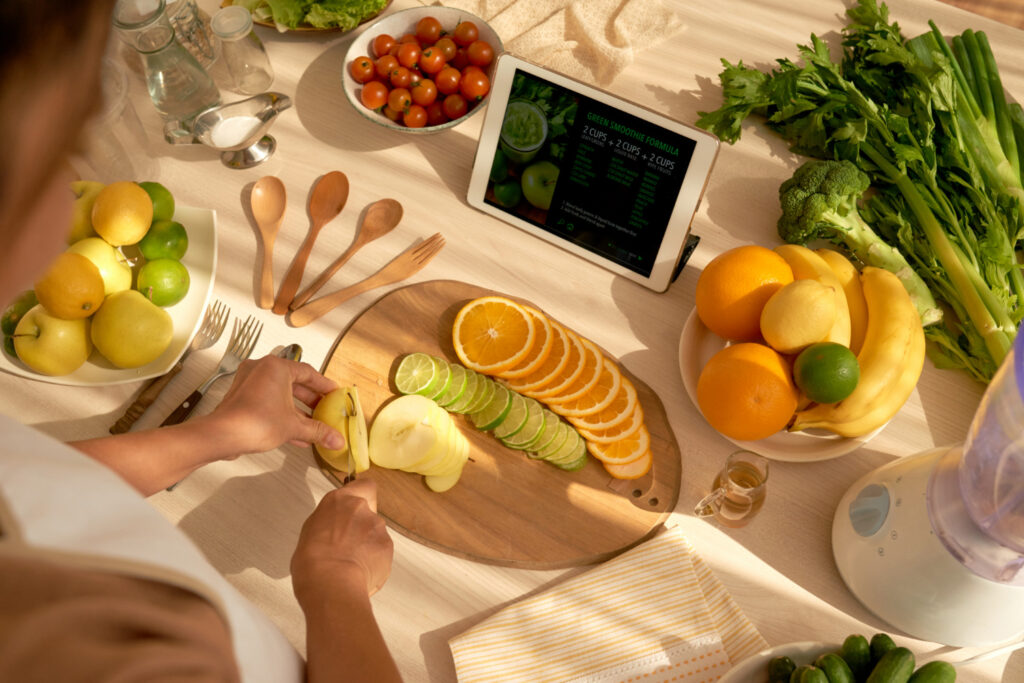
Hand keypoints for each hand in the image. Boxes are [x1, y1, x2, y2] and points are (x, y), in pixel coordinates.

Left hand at [210, 354, 343, 454]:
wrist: (223, 436)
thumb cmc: (253, 422)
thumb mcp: (294, 426)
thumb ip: (318, 431)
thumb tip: (336, 438)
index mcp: (276, 367)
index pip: (308, 372)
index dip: (324, 385)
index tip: (333, 393)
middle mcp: (261, 369)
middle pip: (294, 382)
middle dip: (311, 400)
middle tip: (324, 408)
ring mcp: (249, 382)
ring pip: (281, 394)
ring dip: (297, 409)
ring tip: (312, 423)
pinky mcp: (242, 396)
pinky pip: (269, 401)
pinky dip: (282, 413)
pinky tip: (295, 432)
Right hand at [291, 480, 393, 605]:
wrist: (330, 582)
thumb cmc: (312, 561)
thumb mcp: (310, 531)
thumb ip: (329, 521)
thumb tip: (334, 529)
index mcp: (339, 501)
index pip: (364, 485)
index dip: (364, 494)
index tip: (359, 502)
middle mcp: (361, 508)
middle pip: (368, 513)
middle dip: (361, 527)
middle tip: (347, 545)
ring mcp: (377, 526)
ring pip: (375, 534)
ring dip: (367, 545)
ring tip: (351, 564)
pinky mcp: (388, 545)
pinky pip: (382, 550)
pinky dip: (374, 559)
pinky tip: (360, 571)